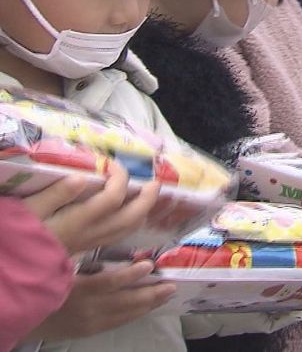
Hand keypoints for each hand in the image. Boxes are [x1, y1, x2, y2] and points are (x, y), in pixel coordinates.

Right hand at [23, 165, 159, 253]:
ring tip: (148, 195)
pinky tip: (131, 213)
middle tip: (155, 181)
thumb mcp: (28, 211)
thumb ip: (54, 195)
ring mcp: (91, 243)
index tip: (111, 163)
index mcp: (77, 221)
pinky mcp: (87, 248)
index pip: (113, 197)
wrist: (10, 269)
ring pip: (128, 229)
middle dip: (147, 198)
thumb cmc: (16, 236)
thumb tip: (82, 178)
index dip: (119, 177)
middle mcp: (90, 233)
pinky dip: (132, 222)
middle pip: (131, 217)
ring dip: (143, 211)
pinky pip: (119, 236)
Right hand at [25, 261, 175, 340]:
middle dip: (152, 293)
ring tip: (168, 294)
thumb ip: (88, 264)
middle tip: (172, 284)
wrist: (28, 316)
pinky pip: (120, 322)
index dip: (131, 274)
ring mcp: (92, 321)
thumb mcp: (65, 270)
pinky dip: (138, 313)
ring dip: (150, 304)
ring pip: (127, 313)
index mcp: (79, 288)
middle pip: (126, 301)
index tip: (149, 264)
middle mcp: (88, 307)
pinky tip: (150, 307)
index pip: (110, 282)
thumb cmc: (48, 285)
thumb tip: (119, 250)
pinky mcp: (92, 330)